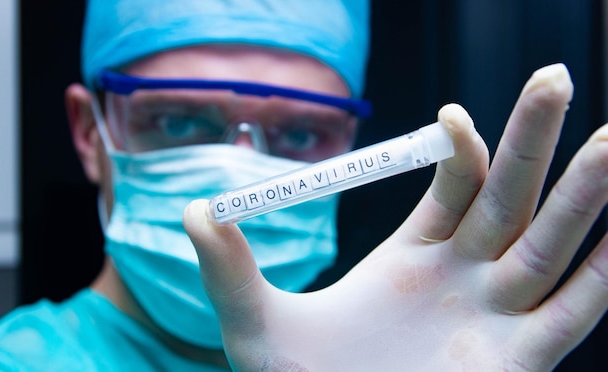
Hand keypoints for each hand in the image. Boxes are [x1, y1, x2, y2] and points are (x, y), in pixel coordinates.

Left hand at [184, 64, 607, 370]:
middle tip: (555, 77)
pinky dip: (605, 274)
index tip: (450, 116)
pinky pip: (576, 311)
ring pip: (551, 242)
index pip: (454, 186)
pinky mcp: (519, 363)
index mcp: (412, 258)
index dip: (461, 147)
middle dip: (536, 140)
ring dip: (587, 192)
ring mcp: (494, 318)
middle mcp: (462, 279)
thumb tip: (195, 208)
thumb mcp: (254, 323)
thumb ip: (227, 267)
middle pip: (510, 196)